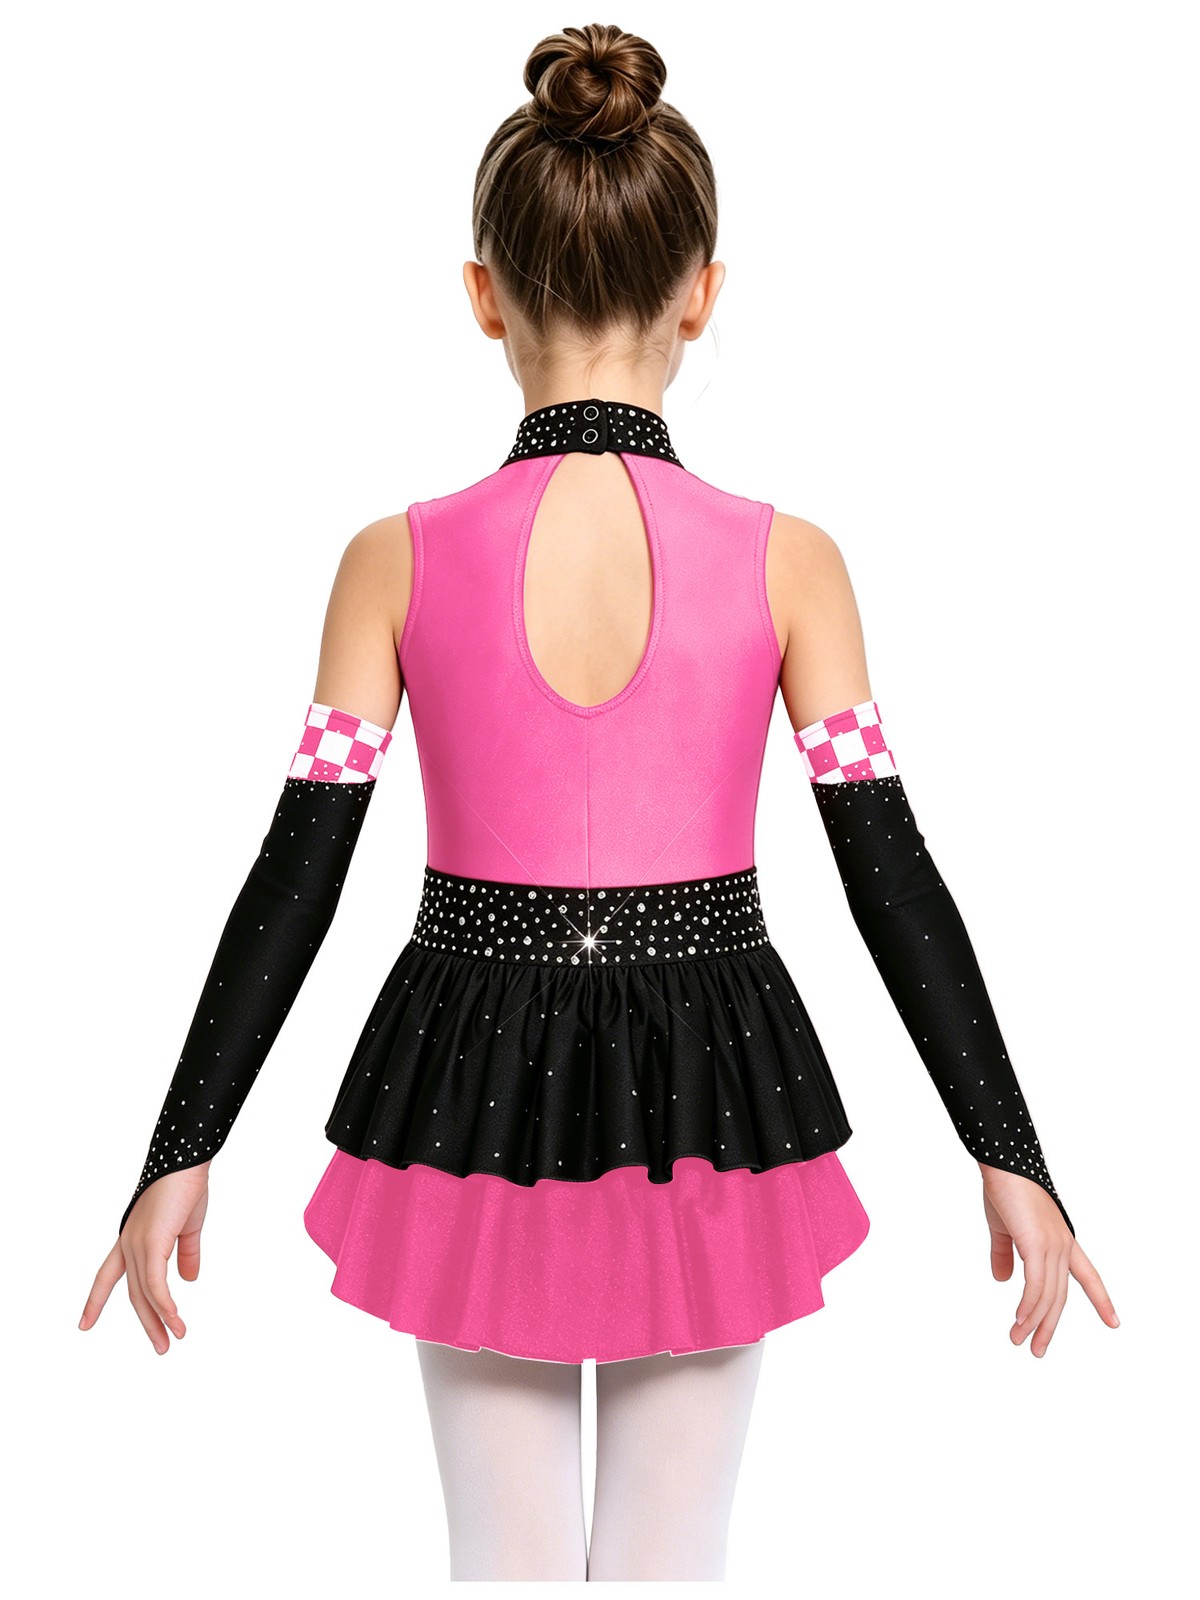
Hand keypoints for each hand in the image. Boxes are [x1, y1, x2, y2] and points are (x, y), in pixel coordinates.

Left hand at [78, 1164, 211, 1354]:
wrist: (187, 1161)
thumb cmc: (187, 1187)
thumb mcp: (188, 1228)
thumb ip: (187, 1255)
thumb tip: (189, 1280)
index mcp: (132, 1239)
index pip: (107, 1276)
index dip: (95, 1301)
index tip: (84, 1324)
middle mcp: (128, 1244)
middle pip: (132, 1293)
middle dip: (147, 1323)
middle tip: (162, 1347)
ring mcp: (137, 1243)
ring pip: (143, 1293)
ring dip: (159, 1320)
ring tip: (175, 1338)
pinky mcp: (152, 1243)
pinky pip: (154, 1284)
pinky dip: (164, 1304)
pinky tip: (175, 1319)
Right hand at [979, 1164, 1119, 1357]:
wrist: (1003, 1164)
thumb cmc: (1005, 1189)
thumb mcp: (1004, 1229)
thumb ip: (1005, 1255)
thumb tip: (1001, 1280)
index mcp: (1061, 1241)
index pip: (1088, 1276)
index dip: (1101, 1300)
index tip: (1114, 1322)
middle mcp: (1063, 1247)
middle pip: (1061, 1296)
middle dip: (1050, 1326)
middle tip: (1037, 1350)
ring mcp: (1053, 1246)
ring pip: (1048, 1296)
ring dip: (1033, 1322)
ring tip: (1019, 1340)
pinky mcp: (1037, 1245)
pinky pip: (1036, 1286)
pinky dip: (1029, 1306)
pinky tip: (1020, 1320)